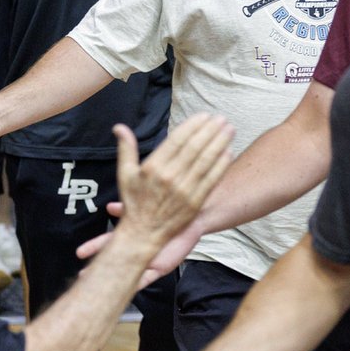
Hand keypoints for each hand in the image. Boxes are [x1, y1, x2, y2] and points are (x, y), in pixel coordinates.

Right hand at [76, 210, 204, 290]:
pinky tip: (127, 289)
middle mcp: (138, 250)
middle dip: (101, 267)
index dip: (94, 247)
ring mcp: (148, 260)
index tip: (80, 252)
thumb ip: (127, 208)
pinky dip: (138, 283)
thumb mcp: (145, 207)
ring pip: (129, 273)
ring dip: (117, 279)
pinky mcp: (161, 267)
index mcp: (132, 236)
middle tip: (83, 276)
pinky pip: (148, 278)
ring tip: (103, 286)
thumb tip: (109, 207)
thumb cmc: (170, 212)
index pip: (108, 242)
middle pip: (116, 261)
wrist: (193, 218)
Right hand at [112, 114, 232, 251]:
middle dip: (211, 130)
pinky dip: (221, 165)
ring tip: (230, 130)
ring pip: (206, 161)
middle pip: (195, 148)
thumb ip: (126, 149)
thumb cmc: (134, 203)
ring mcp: (184, 190)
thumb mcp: (125, 174)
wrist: (143, 234)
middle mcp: (170, 177)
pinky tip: (228, 152)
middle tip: (222, 118)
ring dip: (220, 143)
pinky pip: (211, 180)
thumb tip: (119, 127)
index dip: (193, 126)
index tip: (205, 116)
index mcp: (153, 167)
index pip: (178, 140)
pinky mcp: (195, 203)